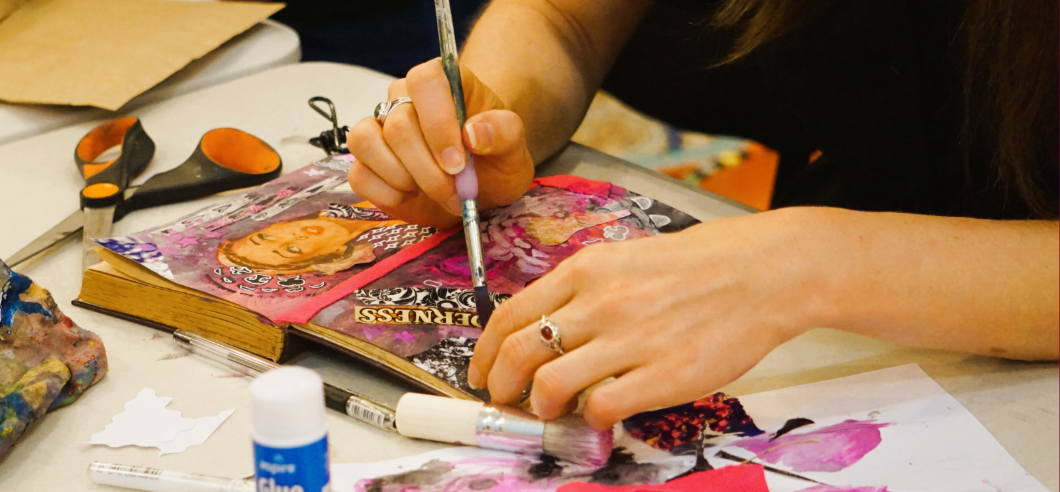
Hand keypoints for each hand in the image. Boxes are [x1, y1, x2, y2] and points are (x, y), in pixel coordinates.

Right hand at [347, 58, 534, 227]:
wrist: (480, 186)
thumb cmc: (494, 159)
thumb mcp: (514, 149)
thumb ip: (504, 132)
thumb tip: (472, 133)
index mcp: (442, 82)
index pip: (425, 81)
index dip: (437, 123)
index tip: (457, 163)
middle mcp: (403, 98)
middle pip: (398, 125)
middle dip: (428, 169)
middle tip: (454, 192)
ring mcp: (378, 129)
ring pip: (366, 143)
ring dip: (404, 179)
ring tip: (434, 193)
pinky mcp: (365, 162)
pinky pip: (359, 175)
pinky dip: (387, 194)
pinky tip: (411, 197)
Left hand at [468, 208, 828, 429]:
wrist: (763, 272)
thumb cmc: (698, 265)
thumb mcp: (624, 258)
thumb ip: (581, 290)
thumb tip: (542, 327)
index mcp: (586, 270)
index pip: (509, 316)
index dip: (484, 353)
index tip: (480, 373)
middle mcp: (600, 303)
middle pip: (519, 354)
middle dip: (500, 385)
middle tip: (504, 400)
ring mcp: (630, 340)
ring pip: (551, 385)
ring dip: (540, 406)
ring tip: (551, 410)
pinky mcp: (663, 375)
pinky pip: (602, 408)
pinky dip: (590, 418)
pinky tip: (599, 414)